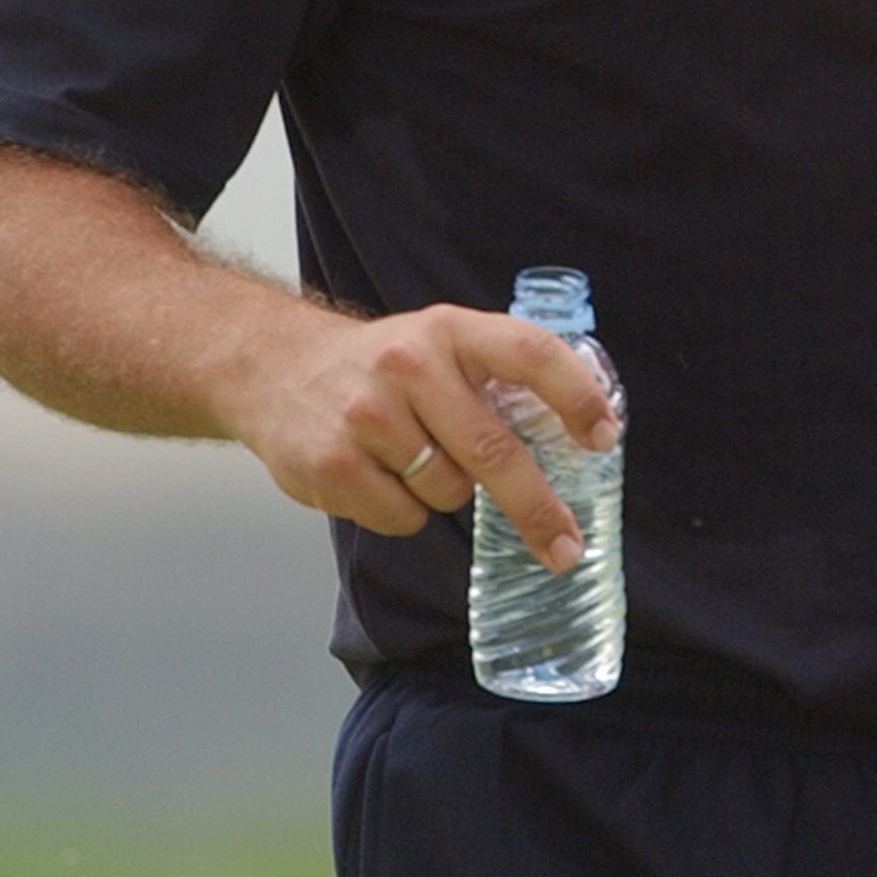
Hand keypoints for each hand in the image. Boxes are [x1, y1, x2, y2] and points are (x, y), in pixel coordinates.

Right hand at [214, 300, 620, 569]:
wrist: (272, 369)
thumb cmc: (378, 366)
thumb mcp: (438, 343)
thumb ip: (494, 376)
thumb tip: (575, 438)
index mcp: (449, 330)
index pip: (530, 353)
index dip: (575, 397)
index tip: (604, 438)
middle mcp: (409, 365)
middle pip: (494, 452)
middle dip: (537, 509)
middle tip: (566, 546)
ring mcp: (366, 415)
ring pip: (448, 492)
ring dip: (445, 493)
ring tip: (409, 458)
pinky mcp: (334, 464)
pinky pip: (403, 518)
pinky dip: (402, 511)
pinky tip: (376, 477)